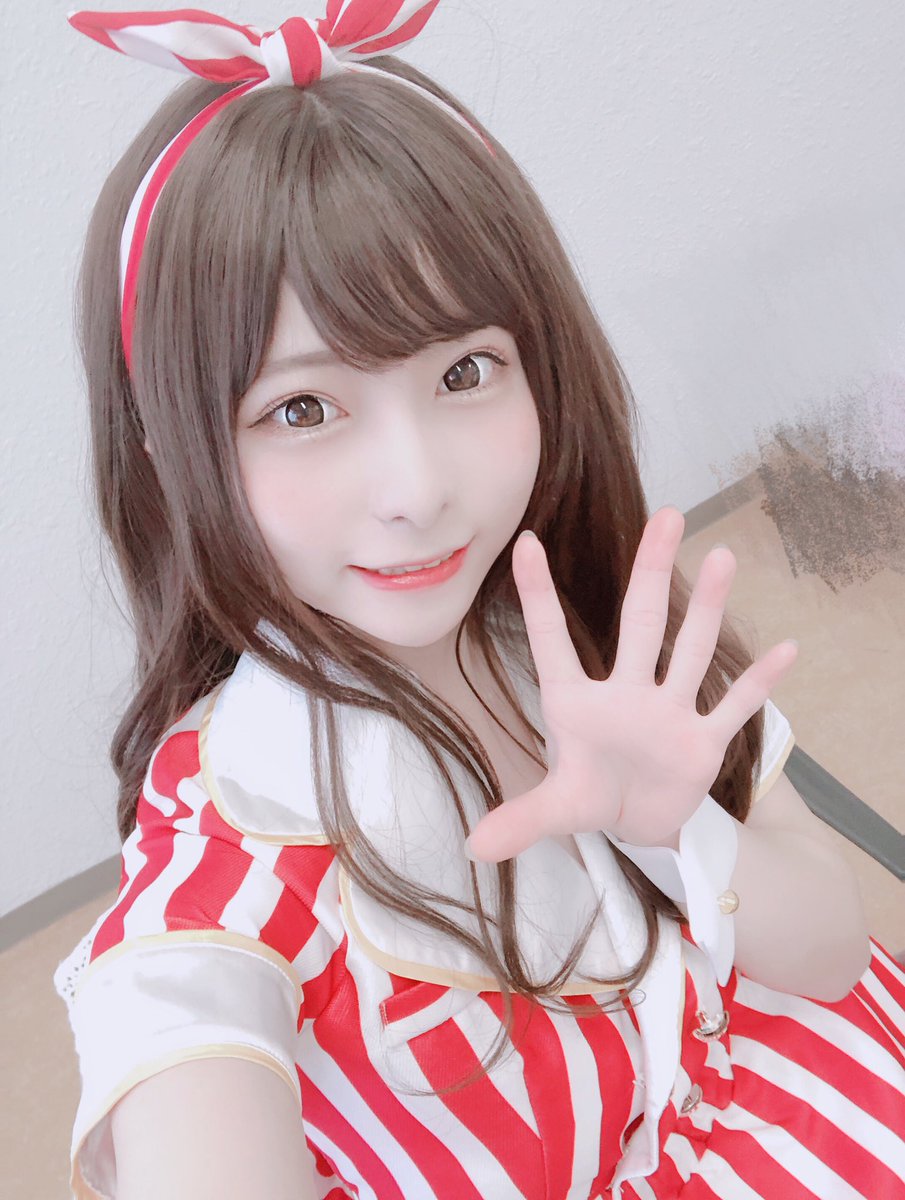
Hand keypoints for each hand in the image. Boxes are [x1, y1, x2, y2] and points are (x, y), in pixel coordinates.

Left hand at [464, 506, 797, 861]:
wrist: (638, 820)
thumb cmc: (591, 795)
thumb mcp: (556, 809)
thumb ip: (521, 819)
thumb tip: (474, 847)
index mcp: (576, 703)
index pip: (553, 641)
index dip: (538, 595)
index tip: (525, 543)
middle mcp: (625, 693)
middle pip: (642, 623)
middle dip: (651, 572)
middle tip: (668, 515)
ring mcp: (668, 712)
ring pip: (690, 650)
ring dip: (708, 609)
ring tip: (724, 557)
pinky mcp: (702, 741)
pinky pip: (734, 707)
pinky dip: (759, 684)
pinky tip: (788, 649)